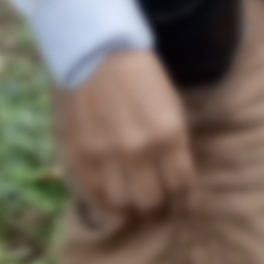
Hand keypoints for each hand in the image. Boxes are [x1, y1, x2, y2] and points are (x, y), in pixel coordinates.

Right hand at [56, 46, 195, 226]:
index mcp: (169, 135)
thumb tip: (178, 180)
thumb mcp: (172, 106)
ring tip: (135, 208)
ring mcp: (105, 156)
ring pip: (123, 205)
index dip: (184, 204)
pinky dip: (105, 206)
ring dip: (132, 210)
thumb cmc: (140, 76)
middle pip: (152, 202)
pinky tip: (112, 204)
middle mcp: (139, 151)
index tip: (184, 210)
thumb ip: (175, 145)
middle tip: (159, 210)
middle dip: (159, 210)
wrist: (95, 53)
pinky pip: (94, 197)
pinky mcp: (79, 157)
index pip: (182, 186)